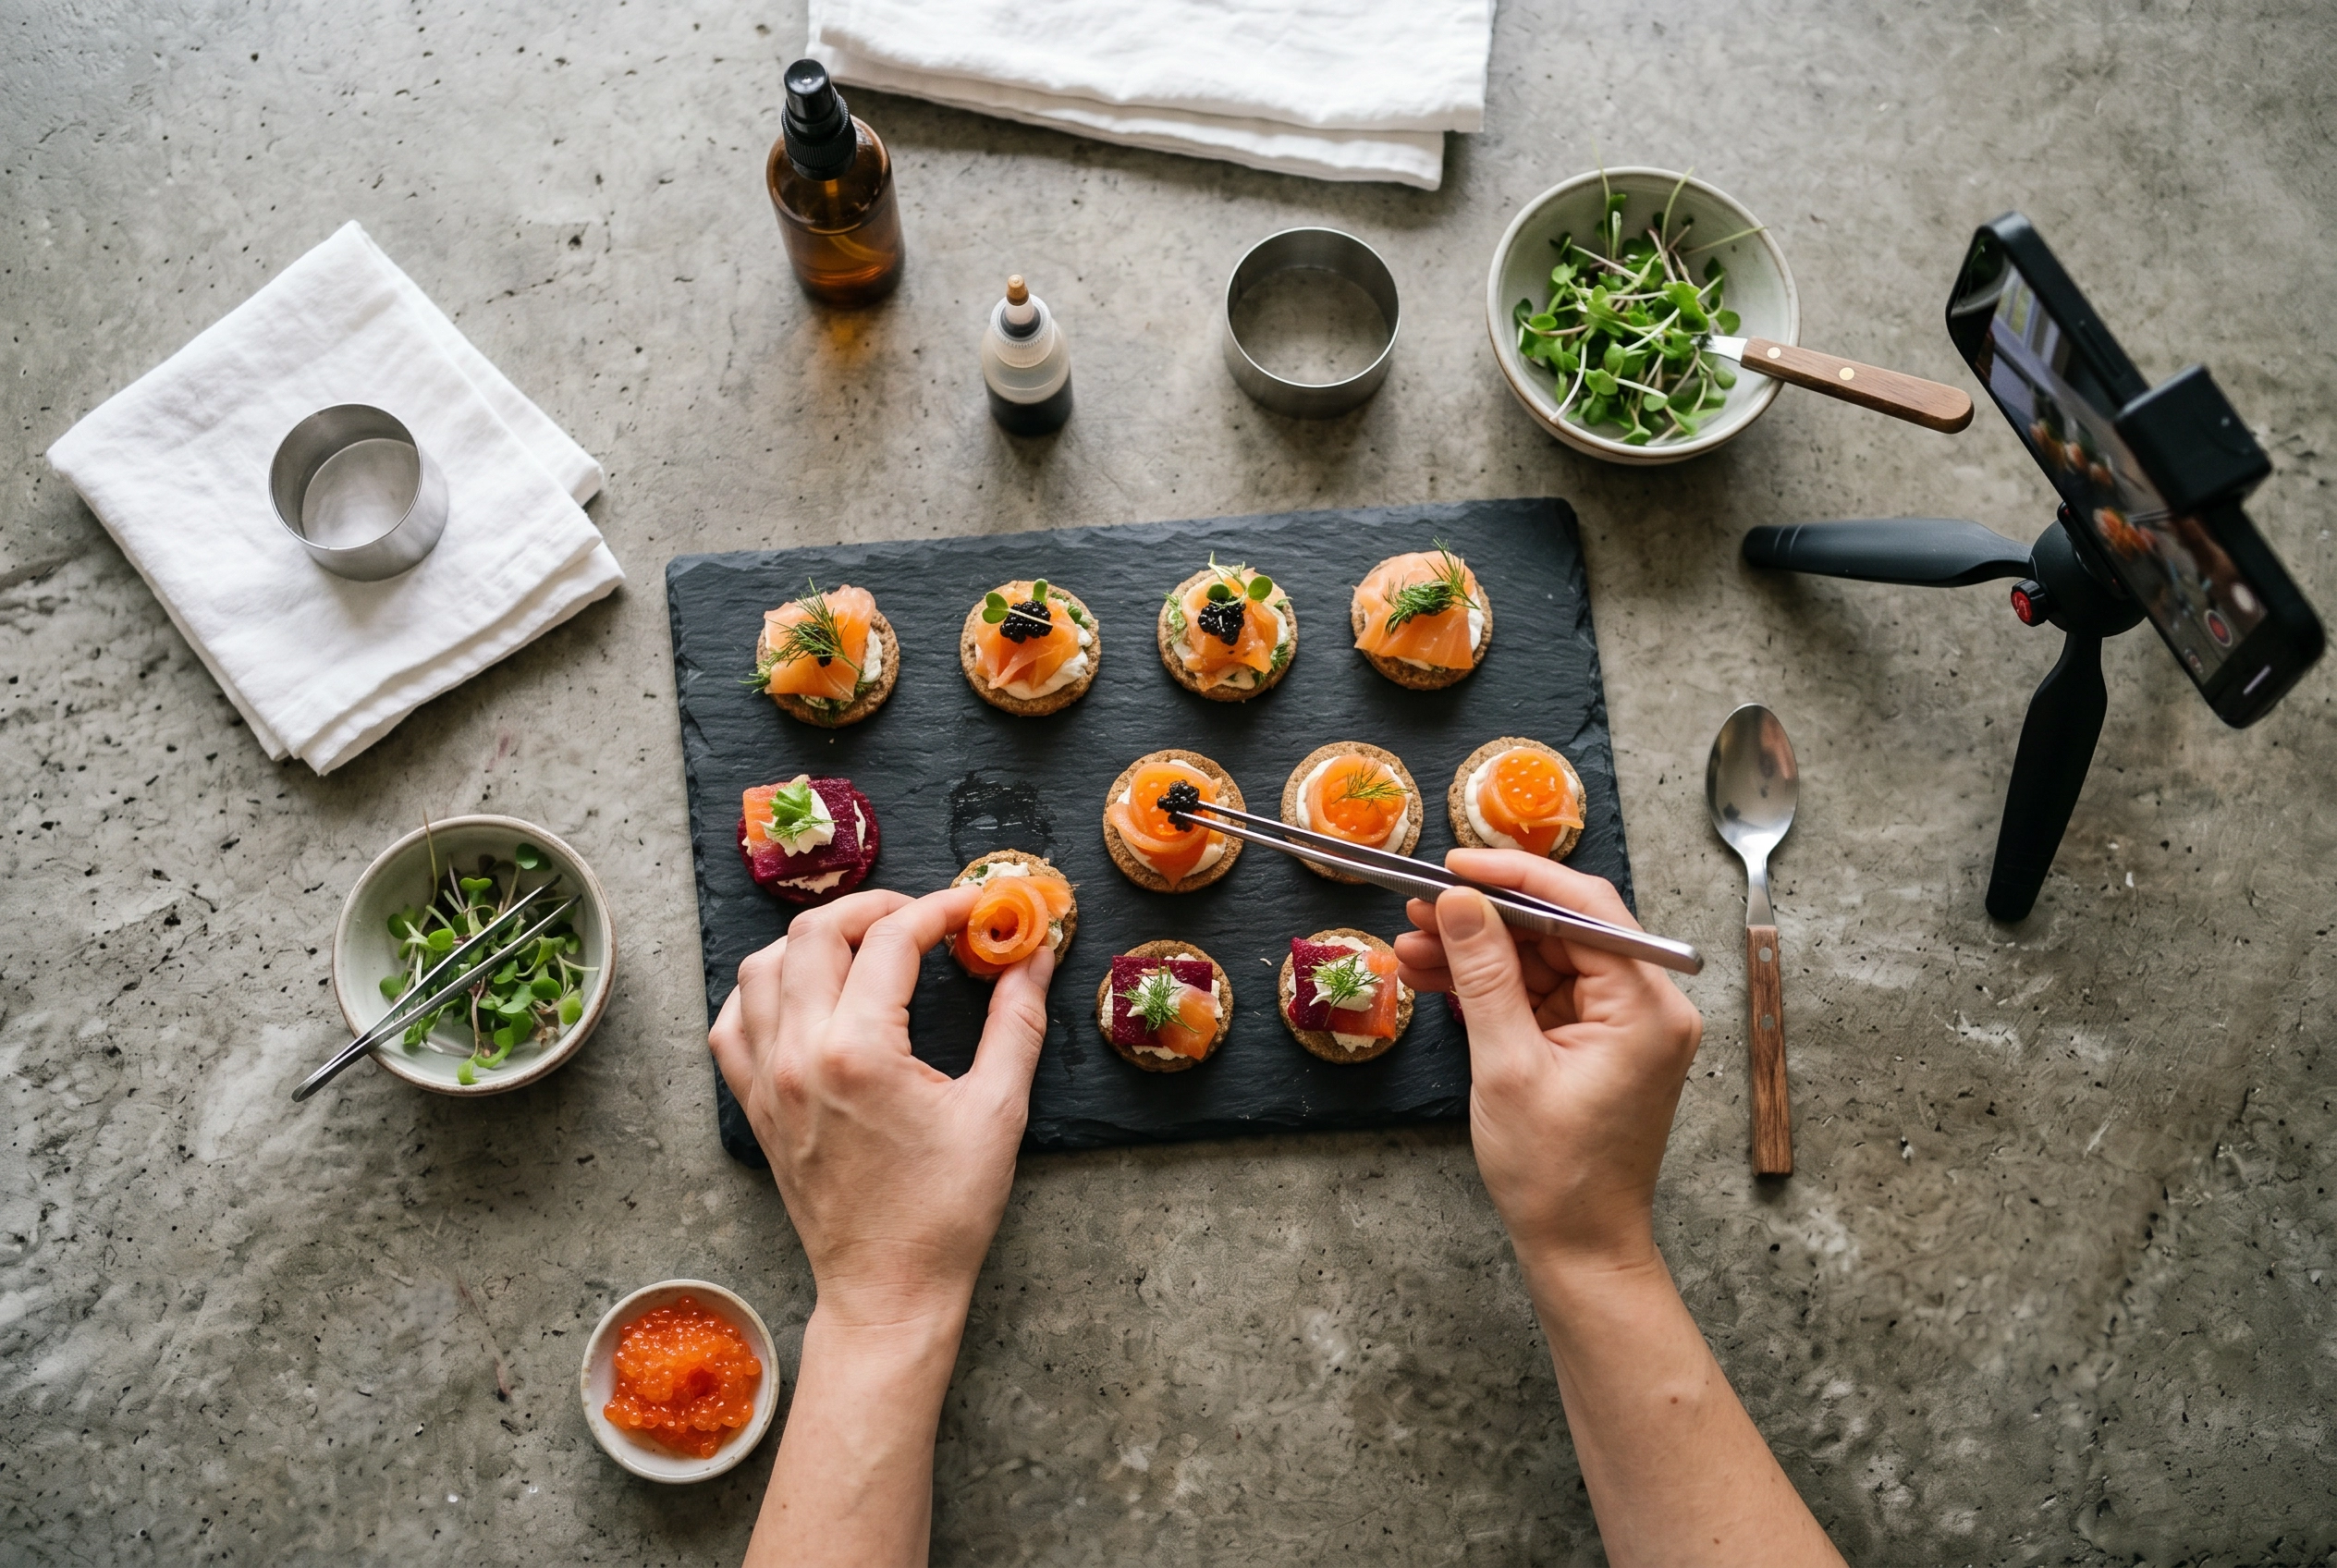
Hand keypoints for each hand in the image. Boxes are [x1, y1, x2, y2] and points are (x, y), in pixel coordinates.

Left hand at [709, 884, 1055, 1330]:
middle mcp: (800, 1054)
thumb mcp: (998, 1110)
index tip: (975, 909)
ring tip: (866, 947)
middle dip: (874, 907)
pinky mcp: (754, 1105)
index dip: (940, 909)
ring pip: (761, 966)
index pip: (893, 939)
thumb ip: (1017, 1020)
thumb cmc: (946, 1212)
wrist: (888, 1289)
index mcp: (861, 1050)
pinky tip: (806, 994)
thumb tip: (1035, 955)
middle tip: (922, 918)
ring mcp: (767, 1079)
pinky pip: (734, 1022)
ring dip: (814, 940)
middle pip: (815, 932)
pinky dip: (763, 991)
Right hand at [1394, 850, 1701, 1276]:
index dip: (1514, 878)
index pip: (1584, 908)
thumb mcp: (1507, 1065)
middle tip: (1418, 908)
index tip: (1454, 867)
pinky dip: (1493, 986)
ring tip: (1410, 946)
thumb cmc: (1555, 1175)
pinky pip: (1543, 993)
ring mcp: (1625, 1024)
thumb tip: (1458, 902)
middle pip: (1562, 928)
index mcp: (1647, 1006)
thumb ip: (1484, 974)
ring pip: (1544, 958)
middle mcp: (1649, 1005)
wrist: (1579, 1247)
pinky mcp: (1599, 1042)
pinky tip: (1436, 976)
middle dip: (1485, 918)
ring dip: (1479, 952)